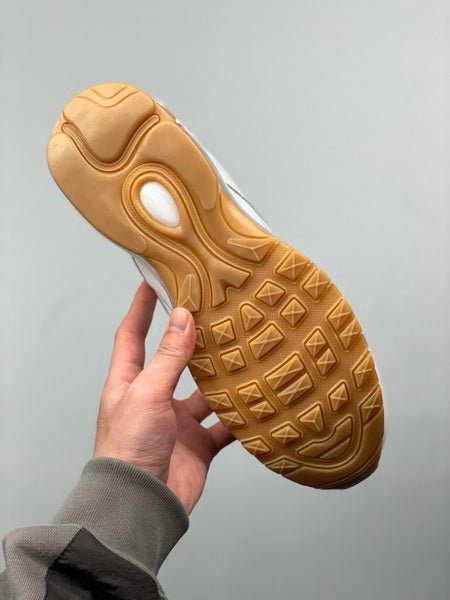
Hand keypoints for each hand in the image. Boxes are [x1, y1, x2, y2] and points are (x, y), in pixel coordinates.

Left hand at [94, 282, 234, 513]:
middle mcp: (154, 398)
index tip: (153, 281)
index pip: (133, 335)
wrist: (140, 505)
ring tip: (244, 353)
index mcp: (130, 382)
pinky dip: (240, 415)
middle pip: (176, 360)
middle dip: (193, 339)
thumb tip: (183, 317)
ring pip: (205, 391)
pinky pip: (224, 424)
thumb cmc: (128, 449)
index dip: (142, 308)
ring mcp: (177, 422)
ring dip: (222, 377)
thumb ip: (169, 357)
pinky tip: (257, 402)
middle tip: (213, 314)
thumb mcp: (147, 393)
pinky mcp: (198, 444)